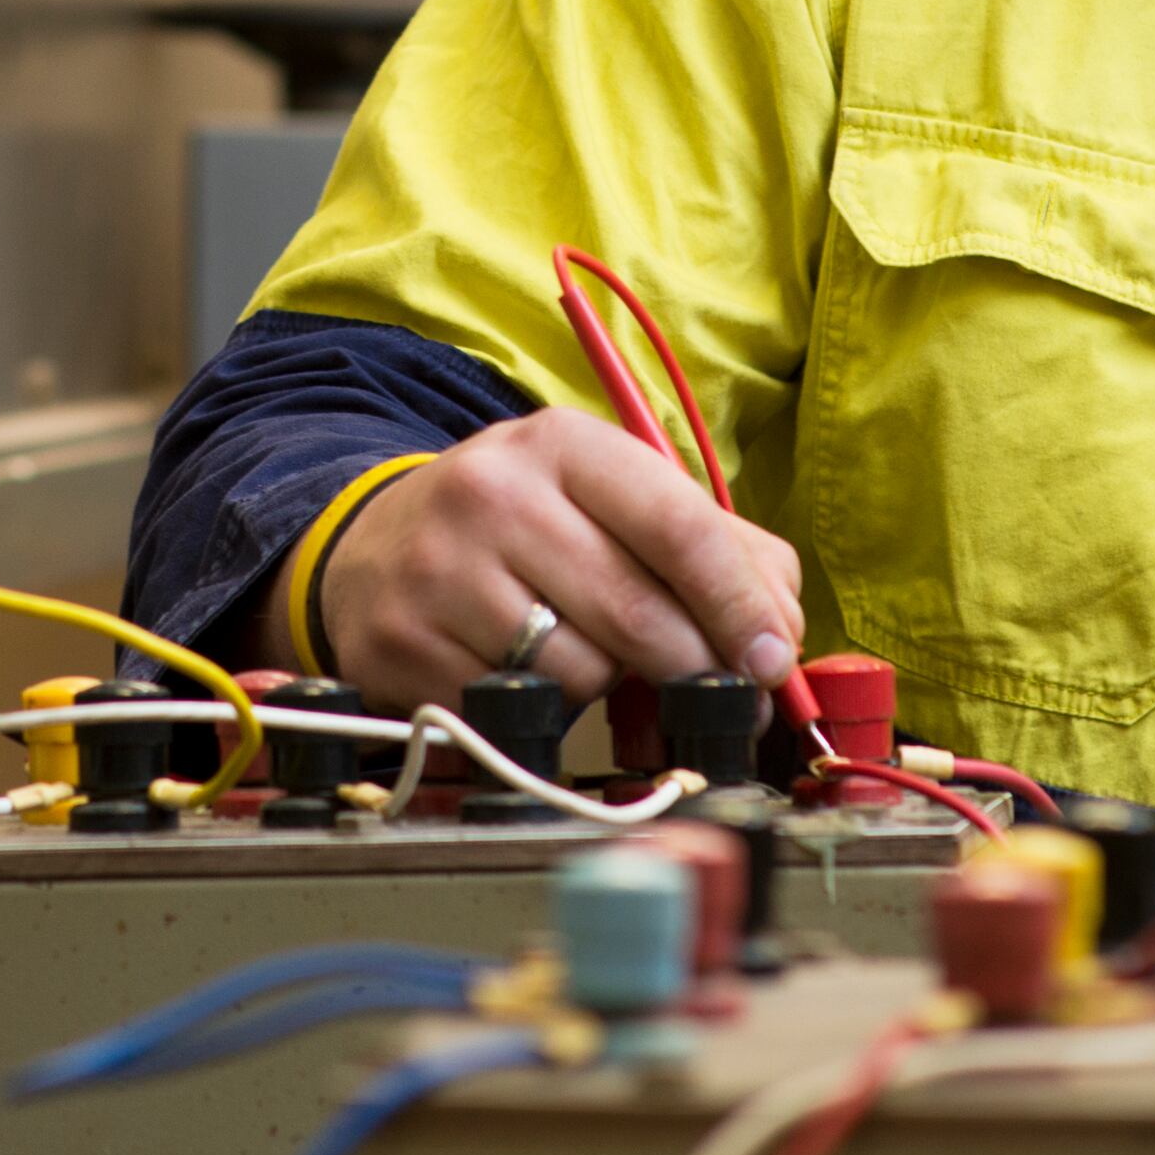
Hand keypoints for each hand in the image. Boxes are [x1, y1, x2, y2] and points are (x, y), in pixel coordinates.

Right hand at [299, 411, 805, 715]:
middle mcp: (494, 495)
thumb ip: (714, 546)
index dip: (740, 603)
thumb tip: (780, 627)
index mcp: (563, 445)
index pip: (679, 526)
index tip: (773, 659)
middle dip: (694, 666)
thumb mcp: (609, 499)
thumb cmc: (524, 529)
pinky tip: (525, 671)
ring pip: (580, 672)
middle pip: (637, 612)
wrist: (374, 550)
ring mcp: (440, 572)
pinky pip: (518, 709)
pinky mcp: (406, 646)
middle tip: (714, 686)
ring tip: (585, 651)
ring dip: (609, 687)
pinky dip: (544, 710)